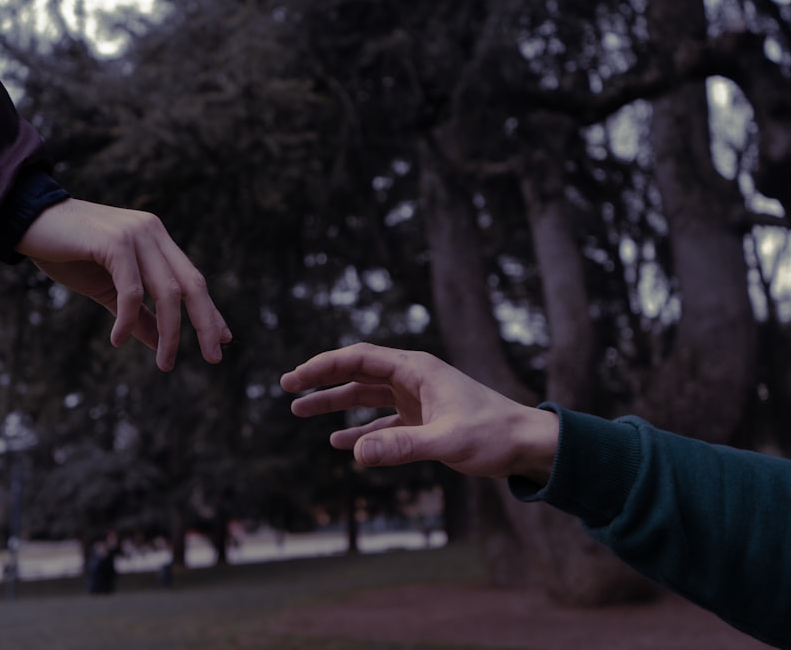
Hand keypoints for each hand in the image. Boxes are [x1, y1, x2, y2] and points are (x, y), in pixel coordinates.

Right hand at [15, 198, 231, 370]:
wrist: (26, 221)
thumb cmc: (66, 253)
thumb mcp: (107, 289)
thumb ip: (136, 314)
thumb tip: (160, 343)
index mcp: (156, 240)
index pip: (192, 278)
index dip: (209, 310)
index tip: (223, 338)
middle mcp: (152, 233)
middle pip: (191, 285)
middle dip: (205, 323)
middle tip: (214, 357)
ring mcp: (136, 234)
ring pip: (167, 292)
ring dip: (170, 332)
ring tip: (165, 362)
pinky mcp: (114, 241)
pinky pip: (132, 290)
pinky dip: (129, 319)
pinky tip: (118, 340)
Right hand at [280, 343, 557, 484]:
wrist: (527, 444)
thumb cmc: (494, 435)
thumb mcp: (447, 441)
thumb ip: (401, 447)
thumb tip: (355, 457)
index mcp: (416, 369)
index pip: (358, 359)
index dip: (323, 366)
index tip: (295, 379)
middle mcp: (413, 378)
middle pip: (356, 373)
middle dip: (321, 380)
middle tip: (288, 390)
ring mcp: (417, 399)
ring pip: (365, 397)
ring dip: (335, 405)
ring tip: (301, 412)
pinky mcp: (423, 420)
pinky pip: (382, 421)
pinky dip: (361, 431)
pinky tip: (341, 444)